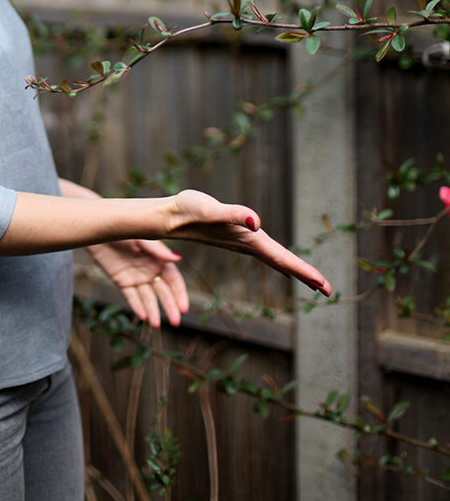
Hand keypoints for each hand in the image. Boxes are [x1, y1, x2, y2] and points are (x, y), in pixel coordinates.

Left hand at [88, 238, 189, 328]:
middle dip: (170, 307)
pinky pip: (131, 296)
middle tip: (175, 322)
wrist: (99, 230)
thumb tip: (178, 259)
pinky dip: (137, 306)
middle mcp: (150, 270)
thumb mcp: (141, 238)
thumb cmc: (124, 228)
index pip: (174, 280)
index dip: (179, 294)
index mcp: (159, 259)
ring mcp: (137, 276)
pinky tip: (143, 317)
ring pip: (148, 297)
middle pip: (163, 292)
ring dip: (153, 311)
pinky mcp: (122, 281)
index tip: (184, 308)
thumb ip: (158, 250)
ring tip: (155, 325)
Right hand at [168, 190, 331, 295]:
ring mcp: (242, 242)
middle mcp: (248, 244)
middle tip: (329, 291)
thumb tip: (256, 222)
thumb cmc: (189, 211)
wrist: (170, 216)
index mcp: (248, 241)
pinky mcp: (237, 236)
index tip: (324, 285)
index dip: (303, 271)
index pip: (281, 259)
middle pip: (282, 263)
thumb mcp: (212, 210)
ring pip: (275, 259)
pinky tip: (283, 267)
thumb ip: (234, 215)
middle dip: (305, 276)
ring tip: (313, 281)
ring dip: (295, 270)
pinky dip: (279, 261)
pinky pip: (264, 253)